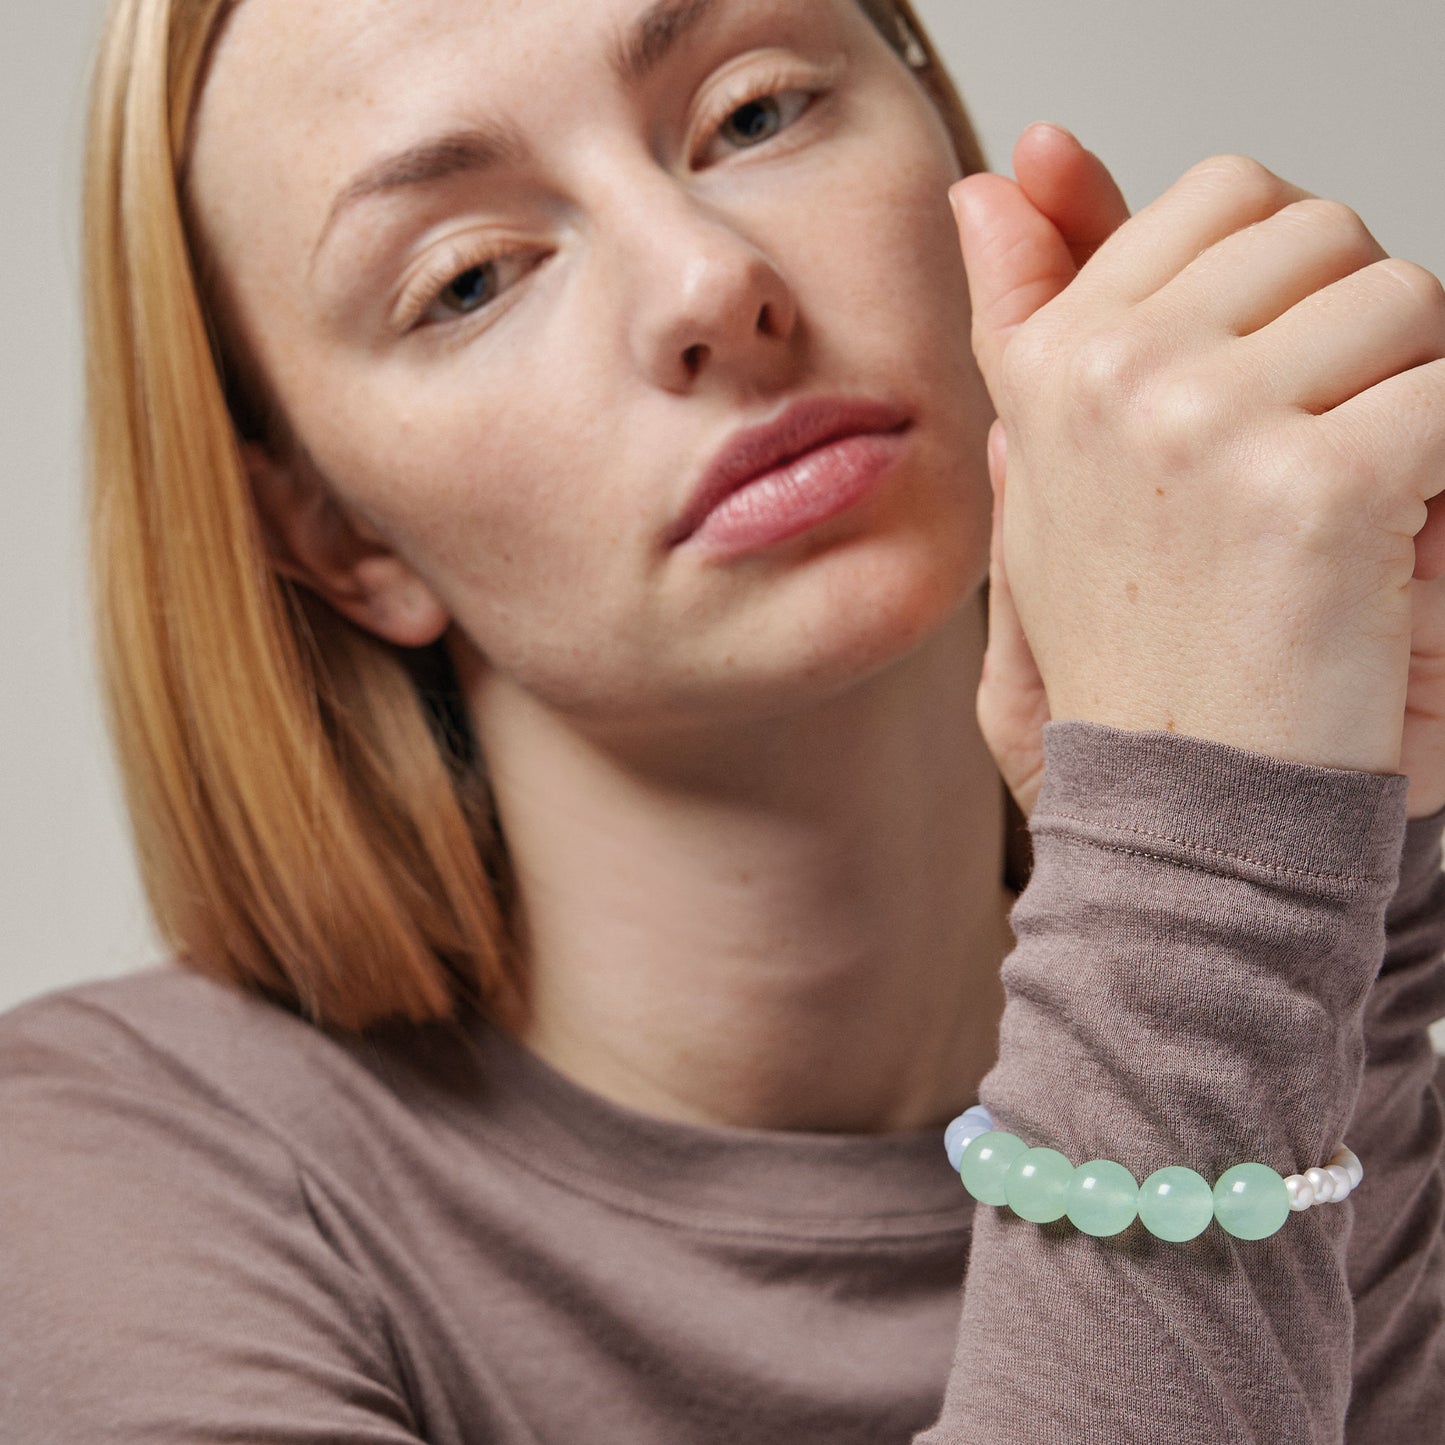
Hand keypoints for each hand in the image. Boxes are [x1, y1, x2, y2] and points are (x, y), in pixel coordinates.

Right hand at [953, 136, 1444, 787]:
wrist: (1178, 794)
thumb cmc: (1135, 636)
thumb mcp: (1053, 467)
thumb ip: (1029, 309)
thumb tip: (994, 179)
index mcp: (1058, 359)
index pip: (1223, 197)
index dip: (1280, 284)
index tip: (1258, 389)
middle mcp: (1115, 373)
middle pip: (1326, 232)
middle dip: (1352, 332)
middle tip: (1302, 461)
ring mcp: (1205, 423)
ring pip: (1405, 298)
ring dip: (1412, 397)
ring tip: (1341, 509)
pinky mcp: (1312, 488)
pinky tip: (1385, 546)